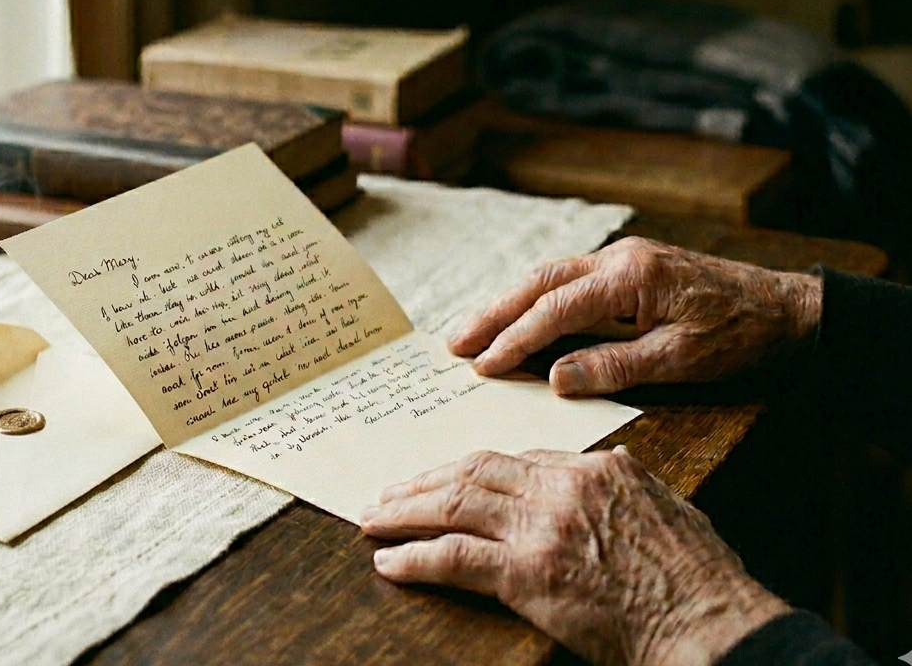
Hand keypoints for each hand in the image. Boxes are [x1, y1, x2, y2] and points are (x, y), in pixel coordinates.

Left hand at [361, 448, 788, 665]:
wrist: (708, 622)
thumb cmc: (696, 578)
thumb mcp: (665, 508)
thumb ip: (622, 485)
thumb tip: (602, 469)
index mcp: (595, 470)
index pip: (513, 460)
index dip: (468, 471)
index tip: (443, 480)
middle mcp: (562, 488)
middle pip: (473, 472)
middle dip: (424, 482)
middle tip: (390, 492)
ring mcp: (542, 529)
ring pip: (454, 506)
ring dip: (406, 512)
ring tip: (375, 518)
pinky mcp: (528, 574)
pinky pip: (455, 558)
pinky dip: (416, 558)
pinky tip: (391, 562)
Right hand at [450, 237, 821, 394]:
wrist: (785, 308)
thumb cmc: (739, 335)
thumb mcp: (681, 360)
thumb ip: (616, 366)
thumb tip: (555, 379)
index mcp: (632, 277)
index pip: (556, 310)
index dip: (515, 339)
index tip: (482, 365)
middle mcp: (619, 258)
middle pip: (539, 283)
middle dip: (493, 313)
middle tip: (454, 344)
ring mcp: (622, 259)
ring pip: (548, 277)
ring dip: (508, 305)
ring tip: (472, 333)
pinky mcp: (627, 268)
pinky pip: (567, 281)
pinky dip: (535, 301)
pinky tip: (517, 319)